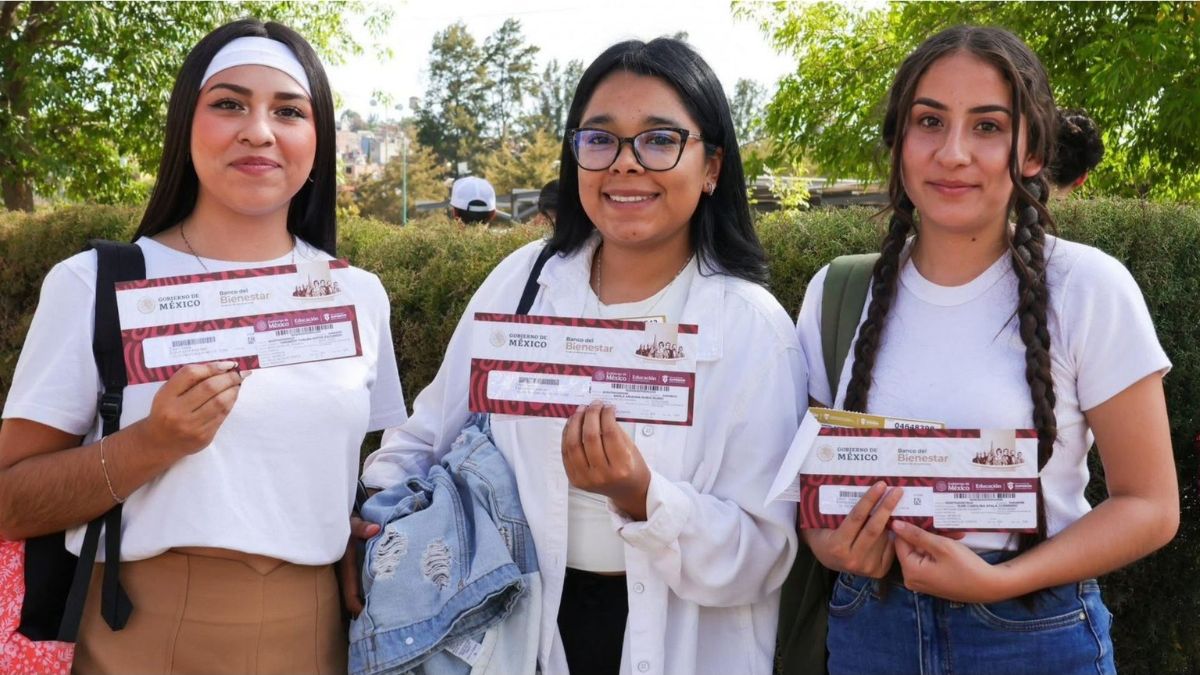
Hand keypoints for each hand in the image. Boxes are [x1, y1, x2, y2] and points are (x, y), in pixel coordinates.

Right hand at [136, 361, 245, 456]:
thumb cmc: (166, 412)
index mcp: (166, 396)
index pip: (191, 374)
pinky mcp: (203, 437)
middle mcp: (177, 411)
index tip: (228, 364)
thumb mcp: (168, 393)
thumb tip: (221, 368)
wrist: (159, 443)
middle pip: (209, 387)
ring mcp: (191, 426)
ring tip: (237, 384)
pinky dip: (230, 403)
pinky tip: (231, 397)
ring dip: (233, 390)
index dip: (213, 367)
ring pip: (220, 402)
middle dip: (229, 378)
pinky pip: (222, 416)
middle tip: (239, 373)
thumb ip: (189, 380)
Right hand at [339, 514, 380, 616]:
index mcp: (345, 567)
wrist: (337, 518)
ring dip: (371, 601)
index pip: (350, 595)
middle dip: (368, 610)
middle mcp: (347, 574)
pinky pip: (363, 585)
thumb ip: (361, 527)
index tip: (373, 617)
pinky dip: (373, 590)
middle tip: (388, 618)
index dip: (359, 608)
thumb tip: (376, 529)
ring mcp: (350, 573)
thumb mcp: (352, 523)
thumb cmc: (345, 521)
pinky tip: (388, 593)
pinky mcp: (355, 569)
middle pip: (355, 599)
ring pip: (359, 593)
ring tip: (391, 609)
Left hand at [561, 402, 650, 520]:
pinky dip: (567, 435)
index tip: (607, 406)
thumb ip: (616, 430)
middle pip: (590, 437)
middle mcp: (602, 475)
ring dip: (575, 423)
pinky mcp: (575, 479)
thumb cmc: (631, 468)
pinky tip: (573, 424)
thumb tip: (601, 409)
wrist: (627, 491)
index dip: (606, 415)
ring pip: (574, 444)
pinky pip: (566, 453)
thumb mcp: (631, 449)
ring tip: (581, 411)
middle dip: (590, 415)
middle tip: (594, 404)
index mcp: (622, 467)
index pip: (610, 434)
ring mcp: (586, 479)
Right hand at [801, 482, 902, 577]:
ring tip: (897, 502)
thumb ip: (840, 511)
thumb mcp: (826, 522)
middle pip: (874, 529)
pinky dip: (893, 534)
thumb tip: (863, 490)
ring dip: (893, 519)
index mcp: (837, 545)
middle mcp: (852, 558)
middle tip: (897, 490)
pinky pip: (889, 548)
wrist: (827, 558)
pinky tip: (894, 523)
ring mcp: (866, 567)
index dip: (870, 500)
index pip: (857, 518)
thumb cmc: (824, 534)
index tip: (881, 485)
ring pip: (884, 538)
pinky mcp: (877, 571)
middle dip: (887, 507)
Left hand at [891, 520, 1011, 602]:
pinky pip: (929, 561)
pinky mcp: (931, 582)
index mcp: (910, 571)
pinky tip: (955, 541)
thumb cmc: (966, 566)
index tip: (921, 516)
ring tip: (954, 533)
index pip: (899, 542)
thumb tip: (894, 524)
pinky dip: (939, 551)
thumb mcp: (941, 546)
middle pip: (911, 548)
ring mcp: (921, 582)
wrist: (989, 587)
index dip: (909, 528)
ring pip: (922, 552)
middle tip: (943, 526)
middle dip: (927, 534)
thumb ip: (916, 535)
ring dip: (936, 541)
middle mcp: (911, 579)